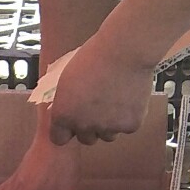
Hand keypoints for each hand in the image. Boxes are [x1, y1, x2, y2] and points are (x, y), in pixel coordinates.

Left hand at [43, 36, 158, 145]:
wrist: (124, 50)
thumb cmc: (94, 57)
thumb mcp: (67, 80)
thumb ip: (66, 101)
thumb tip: (68, 110)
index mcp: (64, 115)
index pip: (59, 138)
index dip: (67, 130)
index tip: (73, 123)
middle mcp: (84, 126)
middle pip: (86, 139)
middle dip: (90, 127)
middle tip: (98, 108)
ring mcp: (108, 127)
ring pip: (108, 135)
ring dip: (110, 124)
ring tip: (115, 100)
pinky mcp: (130, 125)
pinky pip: (127, 127)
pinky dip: (129, 116)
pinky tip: (130, 96)